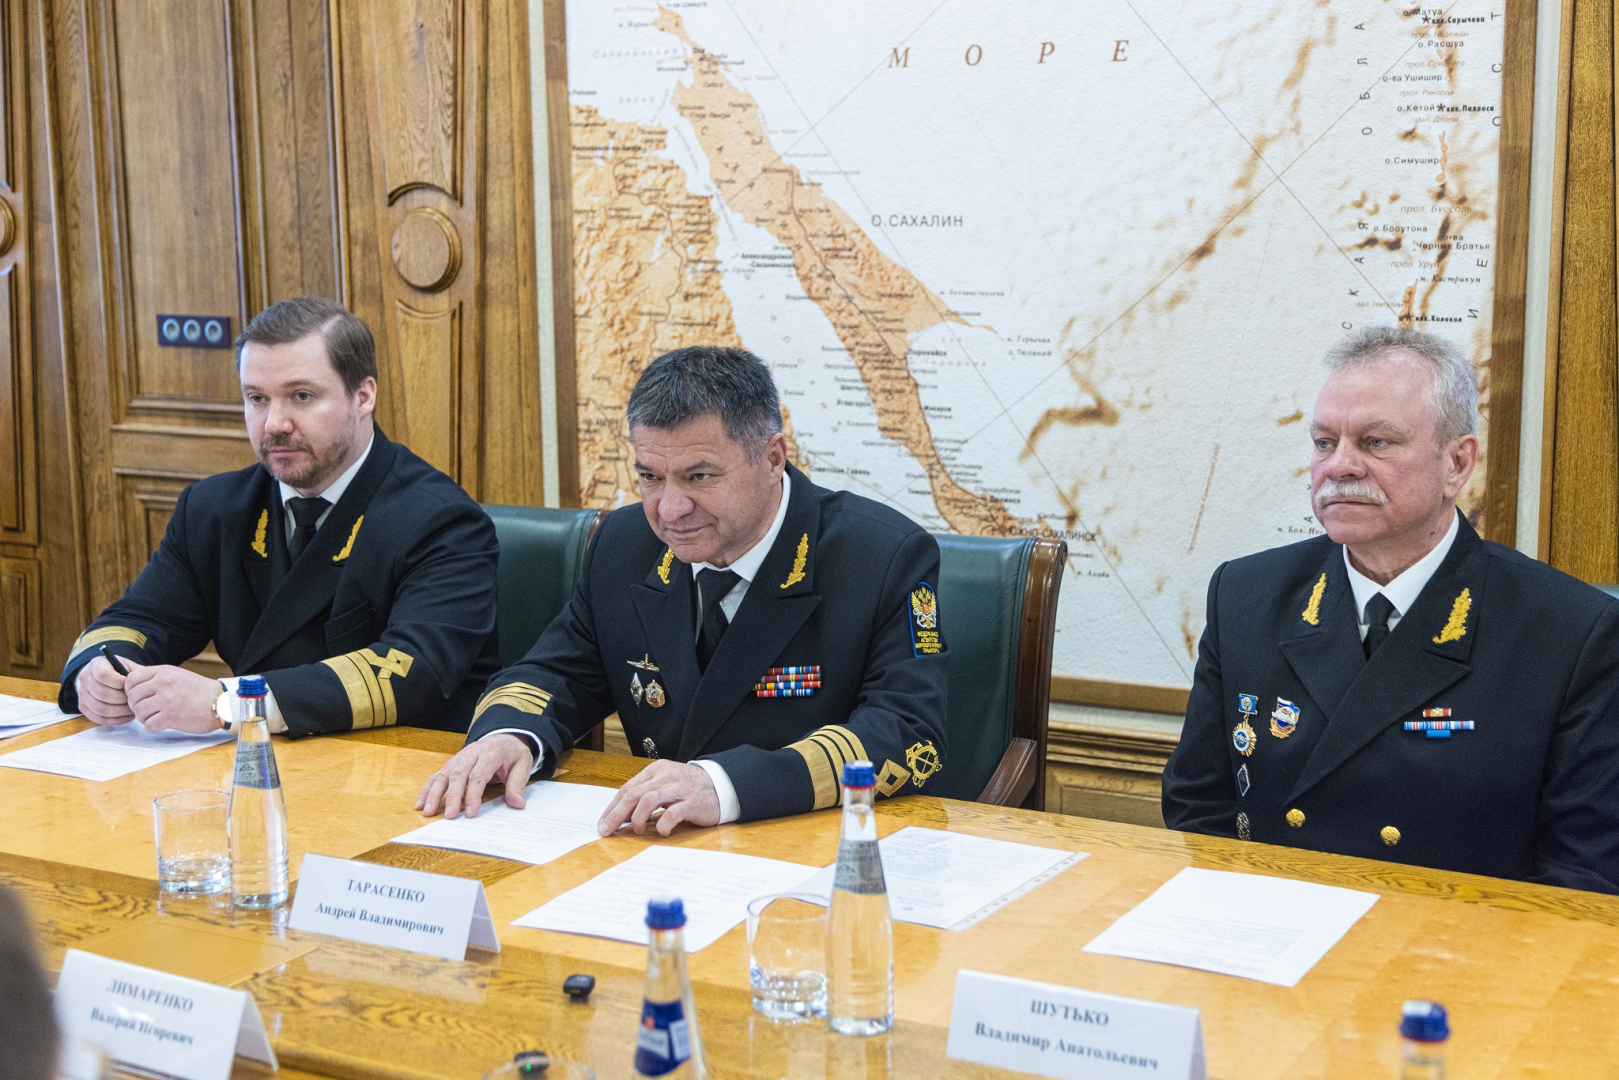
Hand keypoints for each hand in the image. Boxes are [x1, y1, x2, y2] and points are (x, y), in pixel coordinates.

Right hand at [75, 657, 140, 725]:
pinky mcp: (83, 707)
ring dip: (120, 711)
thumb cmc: (123, 673)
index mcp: (96, 664)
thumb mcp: (129, 667)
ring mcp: (82, 694)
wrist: (107, 678)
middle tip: (135, 701)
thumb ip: (135, 674)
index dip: (118, 682)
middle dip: (122, 699)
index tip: (130, 685)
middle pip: (102, 693)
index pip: (103, 675)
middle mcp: (85, 678)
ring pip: (100, 708)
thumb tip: (139, 687)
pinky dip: (116, 719)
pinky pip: (99, 718)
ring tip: (133, 708)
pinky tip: (128, 716)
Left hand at [123, 665, 224, 732]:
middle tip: (147, 709)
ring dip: (144, 717)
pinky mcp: (170, 717)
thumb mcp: (177, 675)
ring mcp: (166, 701)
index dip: (130, 690)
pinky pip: (148, 725)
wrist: (221, 702)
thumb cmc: (199, 691)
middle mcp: (163, 684)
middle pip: (132, 697)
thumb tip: (133, 686)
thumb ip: (156, 678)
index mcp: (163, 672)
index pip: (131, 679)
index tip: (138, 696)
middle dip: (137, 706)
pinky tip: (162, 723)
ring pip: (138, 712)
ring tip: (156, 716)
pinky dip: (153, 727)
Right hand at [415, 734, 533, 818]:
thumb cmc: (512, 754)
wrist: (504, 738)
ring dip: (434, 794)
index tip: (472, 812)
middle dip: (453, 797)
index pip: (479, 774)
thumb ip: (517, 784)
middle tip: (450, 816)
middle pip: (459, 775)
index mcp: (491, 752)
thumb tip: (517, 804)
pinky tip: (421, 803)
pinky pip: (437, 775)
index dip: (474, 794)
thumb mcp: (523, 765)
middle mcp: (472, 753)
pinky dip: (428, 789)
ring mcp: (459, 757)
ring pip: (444, 774)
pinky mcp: (452, 763)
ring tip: (428, 812)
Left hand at [597, 760, 720, 837]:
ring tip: (636, 830)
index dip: (612, 807)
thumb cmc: (689, 788)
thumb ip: (645, 795)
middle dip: (616, 814)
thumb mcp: (665, 784)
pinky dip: (662, 824)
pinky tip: (661, 832)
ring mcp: (679, 788)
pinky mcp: (692, 802)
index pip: (627, 788)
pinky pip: (673, 813)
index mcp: (656, 770)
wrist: (721, 785)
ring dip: (637, 818)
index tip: (602, 823)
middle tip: (606, 831)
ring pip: (649, 800)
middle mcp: (666, 776)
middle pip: (634, 794)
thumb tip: (620, 815)